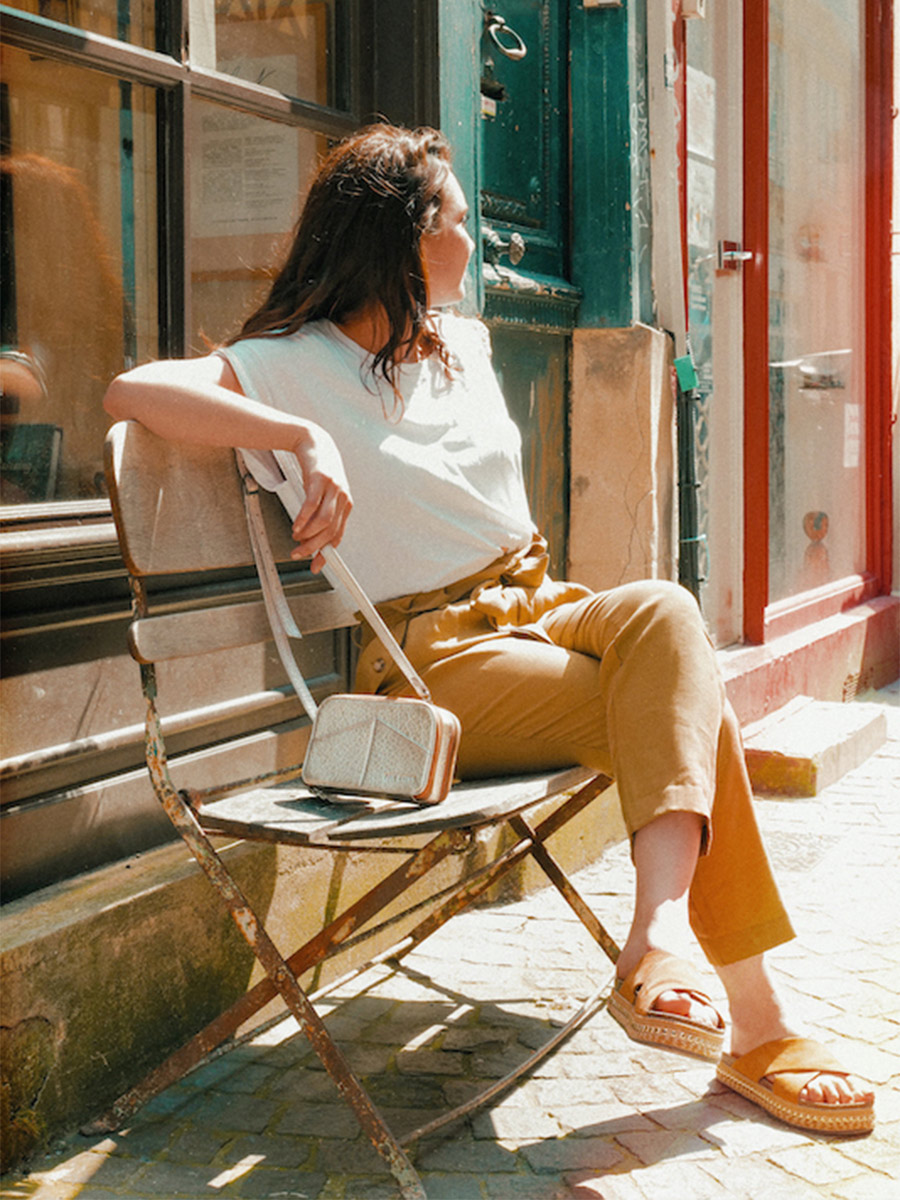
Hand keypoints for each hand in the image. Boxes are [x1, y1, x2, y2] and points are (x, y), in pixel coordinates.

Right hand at [288, 426, 352, 571]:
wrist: (315, 443)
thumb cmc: (318, 473)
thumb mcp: (324, 496)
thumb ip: (321, 516)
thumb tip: (309, 540)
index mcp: (346, 506)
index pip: (337, 536)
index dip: (326, 554)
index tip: (315, 567)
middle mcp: (342, 498)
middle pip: (330, 531)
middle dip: (313, 547)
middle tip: (298, 554)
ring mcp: (333, 488)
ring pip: (323, 521)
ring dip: (308, 534)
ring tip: (295, 538)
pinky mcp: (320, 479)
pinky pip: (312, 504)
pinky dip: (303, 519)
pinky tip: (296, 526)